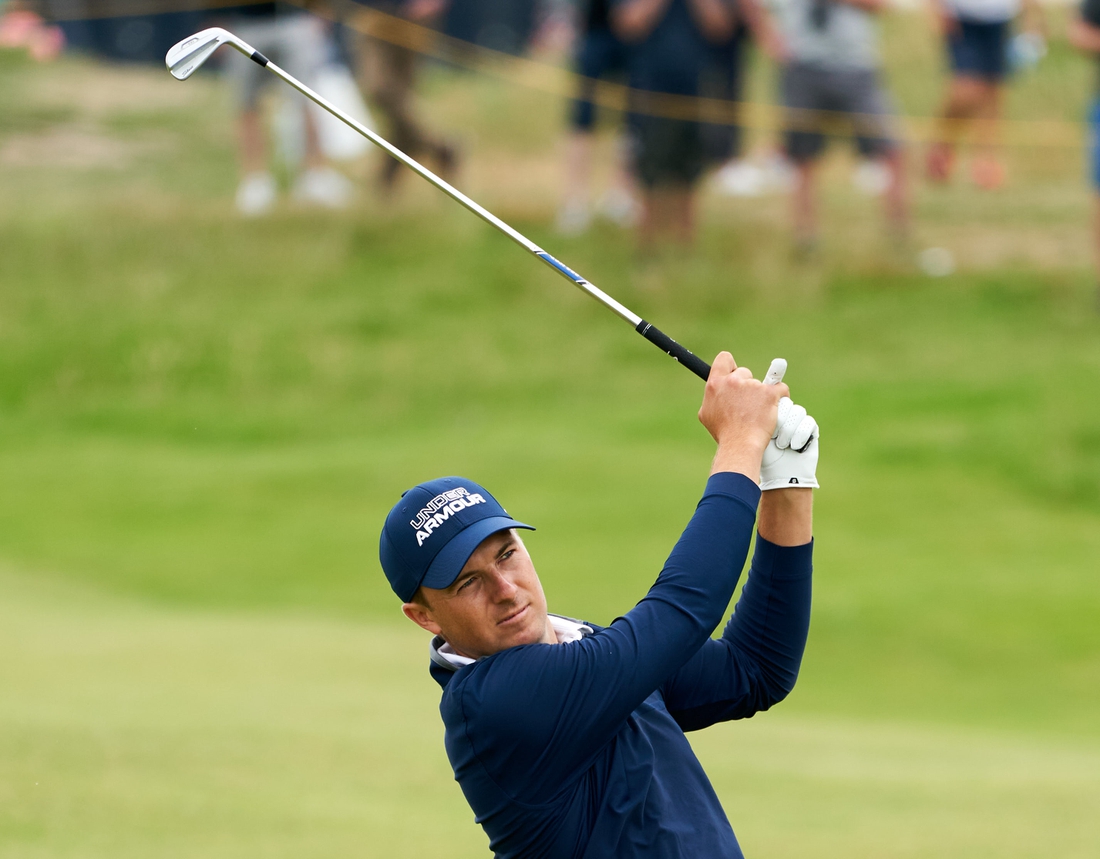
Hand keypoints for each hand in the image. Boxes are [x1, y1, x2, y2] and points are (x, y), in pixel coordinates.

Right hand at [699, 353, 788, 480]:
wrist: (740, 445)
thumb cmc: (724, 433)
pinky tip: (775, 406)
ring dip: (762, 395)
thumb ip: (712, 398)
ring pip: (761, 384)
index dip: (731, 366)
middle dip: (747, 386)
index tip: (734, 375)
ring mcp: (752, 386)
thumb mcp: (707, 414)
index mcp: (715, 384)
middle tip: (747, 403)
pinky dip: (780, 396)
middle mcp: (732, 381)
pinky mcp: (768, 393)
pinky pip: (780, 388)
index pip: (724, 359)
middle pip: (744, 372)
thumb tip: (717, 392)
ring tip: (758, 414)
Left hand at [760, 397, 819, 489]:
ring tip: (782, 445)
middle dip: (779, 422)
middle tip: (773, 437)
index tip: (766, 429)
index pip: (773, 399)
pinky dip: (800, 435)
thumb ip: (758, 418)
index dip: (771, 412)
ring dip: (788, 430)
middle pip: (786, 403)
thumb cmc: (766, 457)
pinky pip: (808, 422)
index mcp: (769, 413)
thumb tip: (757, 398)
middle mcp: (785, 414)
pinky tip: (795, 447)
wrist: (782, 475)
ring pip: (797, 411)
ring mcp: (798, 420)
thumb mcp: (757, 436)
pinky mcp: (811, 428)